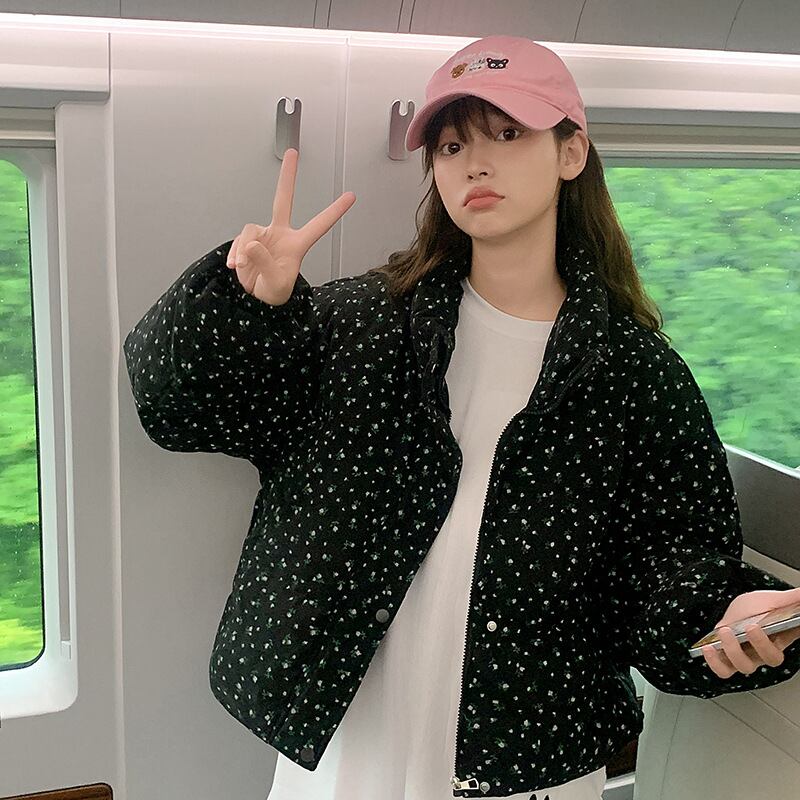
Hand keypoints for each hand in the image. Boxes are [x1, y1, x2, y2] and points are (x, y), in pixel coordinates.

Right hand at [226, 148, 355, 305]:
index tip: (351, 196)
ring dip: (244, 250)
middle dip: (287, 177)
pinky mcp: (246, 241)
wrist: (256, 299)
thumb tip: (253, 244)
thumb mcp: (276, 283)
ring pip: (250, 232)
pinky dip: (235, 254)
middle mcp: (281, 234)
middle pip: (283, 199)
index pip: (319, 225)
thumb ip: (265, 263)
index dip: (335, 211)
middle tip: (293, 152)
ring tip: (242, 267)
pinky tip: (234, 266)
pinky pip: (239, 242)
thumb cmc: (274, 292)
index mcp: (297, 244)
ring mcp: (263, 236)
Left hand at [701, 587, 799, 677]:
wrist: (742, 610)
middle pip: (769, 659)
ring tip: (725, 631)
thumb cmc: (760, 608)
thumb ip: (792, 598)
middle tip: (750, 626)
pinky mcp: (728, 657)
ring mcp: (747, 656)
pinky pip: (723, 669)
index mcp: (780, 639)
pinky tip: (708, 648)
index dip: (780, 641)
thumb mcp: (774, 599)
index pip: (787, 644)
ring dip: (733, 651)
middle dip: (760, 644)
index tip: (771, 626)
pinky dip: (714, 662)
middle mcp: (764, 652)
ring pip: (744, 667)